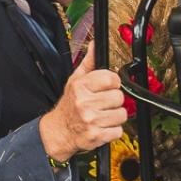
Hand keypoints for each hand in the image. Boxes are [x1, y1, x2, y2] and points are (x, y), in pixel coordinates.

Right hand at [39, 41, 127, 161]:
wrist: (59, 130)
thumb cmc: (69, 105)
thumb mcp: (75, 80)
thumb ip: (89, 62)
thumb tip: (95, 45)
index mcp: (81, 86)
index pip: (112, 78)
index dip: (112, 83)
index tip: (107, 87)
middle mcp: (85, 103)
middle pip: (119, 97)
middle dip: (113, 101)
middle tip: (103, 103)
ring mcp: (90, 120)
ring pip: (121, 114)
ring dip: (114, 116)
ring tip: (103, 115)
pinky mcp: (96, 135)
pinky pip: (118, 130)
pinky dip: (113, 130)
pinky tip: (102, 126)